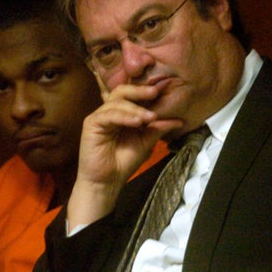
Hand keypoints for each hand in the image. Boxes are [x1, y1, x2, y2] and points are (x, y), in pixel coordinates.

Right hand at [66, 79, 182, 227]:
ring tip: (150, 117)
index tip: (163, 90)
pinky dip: (124, 117)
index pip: (131, 95)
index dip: (145, 91)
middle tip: (155, 92)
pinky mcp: (91, 124)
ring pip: (116, 102)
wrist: (107, 181)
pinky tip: (137, 123)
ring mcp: (99, 116)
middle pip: (121, 91)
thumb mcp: (146, 142)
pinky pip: (108, 115)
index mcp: (121, 113)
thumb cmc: (123, 162)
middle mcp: (108, 112)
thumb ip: (158, 129)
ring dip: (135, 108)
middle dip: (139, 91)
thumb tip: (180, 120)